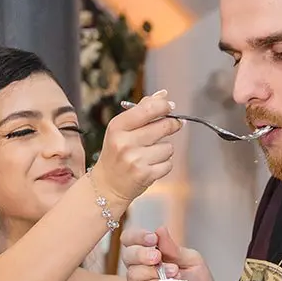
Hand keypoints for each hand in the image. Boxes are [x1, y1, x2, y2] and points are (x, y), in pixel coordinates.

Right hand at [91, 91, 182, 207]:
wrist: (106, 185)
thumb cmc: (116, 153)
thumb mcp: (121, 130)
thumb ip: (142, 110)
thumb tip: (163, 94)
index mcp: (117, 127)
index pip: (147, 110)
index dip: (164, 106)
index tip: (171, 106)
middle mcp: (124, 143)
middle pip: (163, 126)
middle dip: (172, 125)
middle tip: (174, 125)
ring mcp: (135, 160)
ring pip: (168, 147)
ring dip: (164, 150)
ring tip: (150, 154)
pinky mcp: (145, 175)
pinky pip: (168, 164)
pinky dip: (164, 165)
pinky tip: (151, 166)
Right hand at [122, 227, 224, 280]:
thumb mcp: (192, 261)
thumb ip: (174, 248)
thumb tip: (159, 229)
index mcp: (154, 256)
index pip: (132, 241)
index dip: (137, 236)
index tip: (152, 237)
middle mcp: (145, 271)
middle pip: (127, 255)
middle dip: (140, 252)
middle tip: (158, 256)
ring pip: (132, 273)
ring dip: (150, 269)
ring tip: (173, 272)